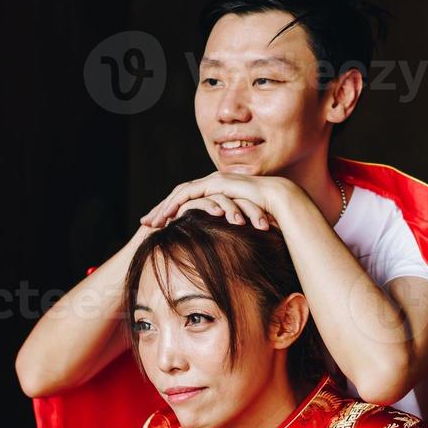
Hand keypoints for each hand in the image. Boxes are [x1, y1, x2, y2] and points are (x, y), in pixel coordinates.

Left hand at [140, 172, 296, 230]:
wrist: (281, 202)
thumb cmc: (266, 214)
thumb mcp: (242, 223)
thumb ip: (231, 229)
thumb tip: (225, 246)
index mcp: (218, 191)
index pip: (189, 200)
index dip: (173, 211)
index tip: (159, 224)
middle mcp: (213, 183)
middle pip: (180, 195)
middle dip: (161, 208)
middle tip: (145, 222)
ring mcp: (214, 181)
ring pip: (180, 193)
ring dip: (164, 207)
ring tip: (150, 223)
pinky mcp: (216, 184)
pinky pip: (190, 194)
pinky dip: (175, 204)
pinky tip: (166, 216)